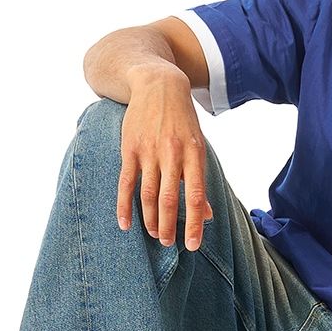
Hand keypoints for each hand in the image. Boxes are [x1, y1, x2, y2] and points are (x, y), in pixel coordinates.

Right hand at [115, 62, 213, 250]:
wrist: (158, 85)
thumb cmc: (182, 121)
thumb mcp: (197, 145)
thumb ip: (198, 179)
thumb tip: (206, 214)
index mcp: (194, 154)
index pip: (195, 196)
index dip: (193, 223)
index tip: (192, 245)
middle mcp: (172, 154)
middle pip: (169, 199)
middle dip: (169, 226)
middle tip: (169, 243)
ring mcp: (149, 151)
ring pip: (148, 195)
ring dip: (150, 219)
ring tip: (155, 235)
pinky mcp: (130, 149)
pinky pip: (126, 183)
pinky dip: (124, 206)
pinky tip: (125, 223)